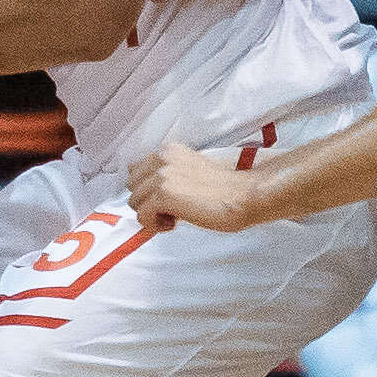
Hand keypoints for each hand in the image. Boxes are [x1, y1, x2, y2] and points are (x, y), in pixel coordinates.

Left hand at [128, 141, 263, 233]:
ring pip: (135, 203)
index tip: (167, 199)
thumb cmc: (225, 189)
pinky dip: (155, 225)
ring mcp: (162, 176)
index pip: (136, 170)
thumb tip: (149, 196)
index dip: (148, 189)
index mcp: (168, 151)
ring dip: (152, 214)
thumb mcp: (191, 170)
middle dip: (147, 201)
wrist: (244, 196)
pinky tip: (175, 223)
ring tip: (175, 217)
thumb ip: (169, 175)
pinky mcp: (164, 195)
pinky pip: (143, 217)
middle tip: (171, 210)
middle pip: (132, 187)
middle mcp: (162, 159)